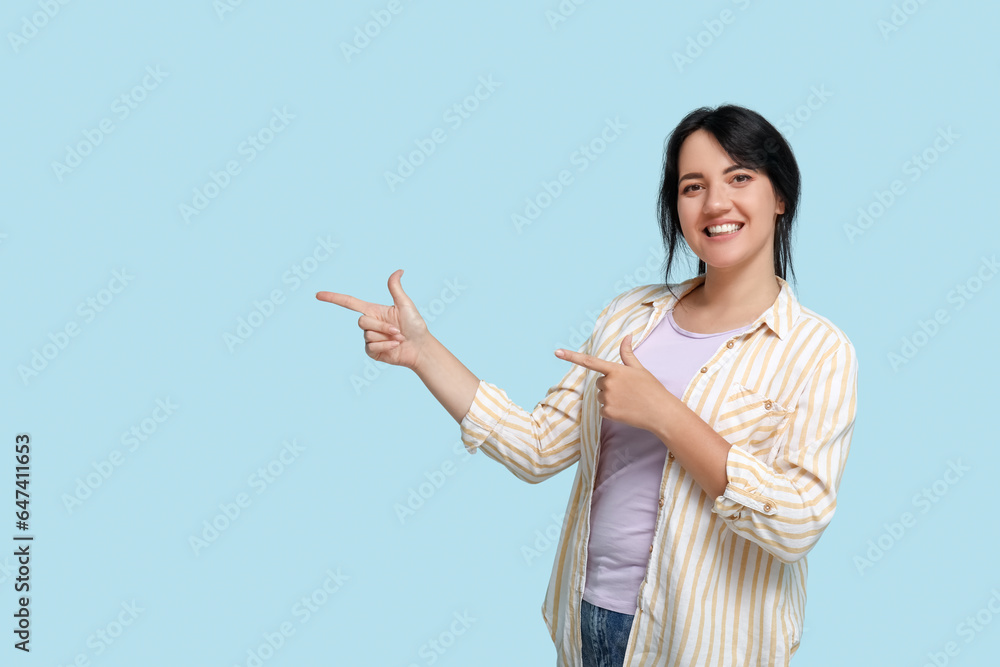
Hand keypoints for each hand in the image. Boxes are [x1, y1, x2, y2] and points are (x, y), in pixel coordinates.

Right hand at [316, 269, 430, 369]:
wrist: (420, 347)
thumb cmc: (415, 325)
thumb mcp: (405, 305)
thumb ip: (396, 289)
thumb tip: (399, 270)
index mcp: (373, 310)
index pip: (349, 303)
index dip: (333, 298)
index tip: (318, 295)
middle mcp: (369, 323)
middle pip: (361, 322)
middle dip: (381, 326)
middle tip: (398, 330)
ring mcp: (369, 338)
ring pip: (368, 335)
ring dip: (386, 337)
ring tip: (399, 338)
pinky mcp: (372, 351)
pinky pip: (371, 347)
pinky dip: (385, 346)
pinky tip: (395, 347)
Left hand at [554, 333, 669, 433]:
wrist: (660, 412)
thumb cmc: (652, 389)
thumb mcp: (639, 369)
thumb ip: (628, 353)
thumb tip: (627, 336)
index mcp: (615, 370)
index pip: (589, 361)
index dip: (571, 356)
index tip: (556, 352)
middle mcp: (608, 383)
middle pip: (599, 382)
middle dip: (609, 385)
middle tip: (627, 390)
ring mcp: (607, 398)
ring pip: (600, 396)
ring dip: (610, 398)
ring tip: (628, 401)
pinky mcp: (607, 413)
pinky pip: (602, 409)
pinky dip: (611, 411)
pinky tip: (625, 410)